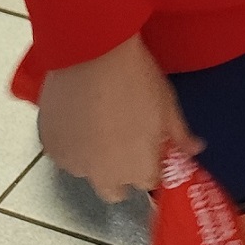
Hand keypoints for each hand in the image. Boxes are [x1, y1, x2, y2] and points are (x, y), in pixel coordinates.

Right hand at [37, 34, 201, 203]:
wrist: (92, 54)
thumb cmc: (137, 79)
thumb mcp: (168, 106)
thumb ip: (180, 136)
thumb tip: (195, 149)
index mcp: (137, 170)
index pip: (149, 182)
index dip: (150, 164)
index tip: (149, 146)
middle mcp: (103, 177)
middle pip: (114, 190)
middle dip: (121, 174)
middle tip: (124, 140)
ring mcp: (72, 164)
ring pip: (85, 171)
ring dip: (93, 157)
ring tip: (97, 121)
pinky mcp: (49, 147)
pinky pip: (63, 153)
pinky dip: (71, 142)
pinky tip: (77, 115)